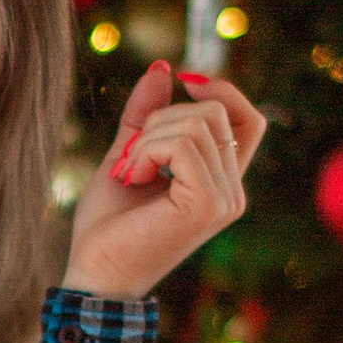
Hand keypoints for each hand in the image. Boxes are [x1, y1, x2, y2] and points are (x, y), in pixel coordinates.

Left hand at [64, 62, 265, 300]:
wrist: (94, 274)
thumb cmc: (108, 226)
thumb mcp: (127, 155)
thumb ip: (145, 115)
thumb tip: (162, 68)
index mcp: (220, 182)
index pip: (248, 119)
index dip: (221, 91)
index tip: (183, 80)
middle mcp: (232, 191)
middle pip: (214, 112)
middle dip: (161, 119)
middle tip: (131, 157)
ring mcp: (225, 200)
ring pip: (196, 124)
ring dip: (147, 138)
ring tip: (129, 172)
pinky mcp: (208, 205)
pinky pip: (184, 144)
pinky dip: (148, 151)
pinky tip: (133, 177)